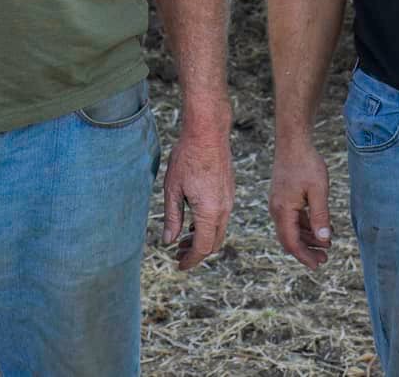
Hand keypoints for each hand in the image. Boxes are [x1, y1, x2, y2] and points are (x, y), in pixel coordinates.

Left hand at [163, 114, 233, 268]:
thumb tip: (169, 241)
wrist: (208, 132)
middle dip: (196, 252)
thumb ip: (172, 218)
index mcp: (210, 212)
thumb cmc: (187, 157)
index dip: (190, 260)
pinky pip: (222, 217)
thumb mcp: (173, 190)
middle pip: (214, 243)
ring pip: (219, 231)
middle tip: (178, 253)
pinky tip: (194, 221)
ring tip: (183, 239)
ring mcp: (229, 200)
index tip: (179, 265)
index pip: (203, 248)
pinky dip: (209, 226)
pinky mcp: (229, 191)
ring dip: (203, 239)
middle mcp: (224, 209)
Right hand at [269, 138, 333, 268]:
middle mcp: (277, 209)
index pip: (291, 242)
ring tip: (325, 245)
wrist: (293, 142)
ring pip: (291, 229)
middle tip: (324, 259)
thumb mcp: (318, 191)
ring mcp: (279, 203)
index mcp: (283, 210)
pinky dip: (305, 226)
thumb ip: (320, 216)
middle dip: (306, 250)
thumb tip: (324, 240)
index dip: (304, 256)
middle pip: (289, 238)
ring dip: (307, 238)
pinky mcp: (283, 197)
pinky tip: (320, 228)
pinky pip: (293, 218)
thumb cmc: (306, 164)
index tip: (318, 265)